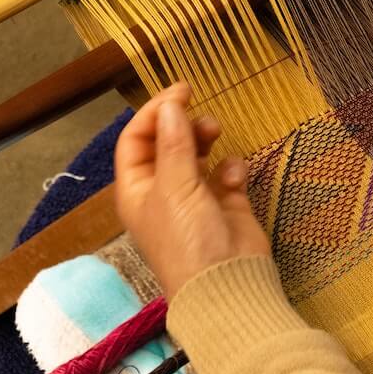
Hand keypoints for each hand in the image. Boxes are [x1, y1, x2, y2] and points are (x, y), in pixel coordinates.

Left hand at [114, 83, 270, 298]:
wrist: (227, 282)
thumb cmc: (188, 238)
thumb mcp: (175, 187)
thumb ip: (174, 143)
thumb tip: (171, 106)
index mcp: (138, 188)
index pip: (136, 140)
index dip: (154, 113)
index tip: (181, 91)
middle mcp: (164, 190)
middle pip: (167, 143)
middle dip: (183, 124)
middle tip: (203, 116)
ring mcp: (197, 197)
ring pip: (199, 154)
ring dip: (207, 139)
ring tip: (218, 133)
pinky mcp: (227, 203)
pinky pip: (228, 173)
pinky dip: (232, 168)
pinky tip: (236, 176)